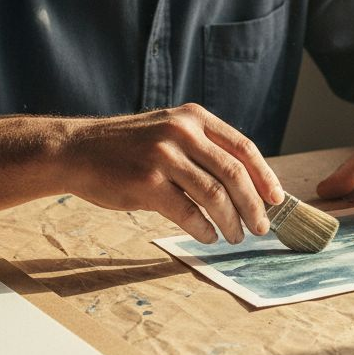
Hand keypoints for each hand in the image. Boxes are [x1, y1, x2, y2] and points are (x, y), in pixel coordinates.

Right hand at [58, 104, 284, 243]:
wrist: (76, 151)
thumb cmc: (126, 148)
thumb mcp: (167, 131)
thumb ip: (202, 148)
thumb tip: (246, 185)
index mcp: (193, 118)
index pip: (243, 148)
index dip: (265, 177)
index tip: (276, 200)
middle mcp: (182, 132)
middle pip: (234, 174)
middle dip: (254, 205)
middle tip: (261, 227)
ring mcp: (164, 156)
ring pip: (215, 195)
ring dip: (231, 221)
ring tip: (235, 235)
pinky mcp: (147, 183)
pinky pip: (188, 213)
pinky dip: (204, 229)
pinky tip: (209, 236)